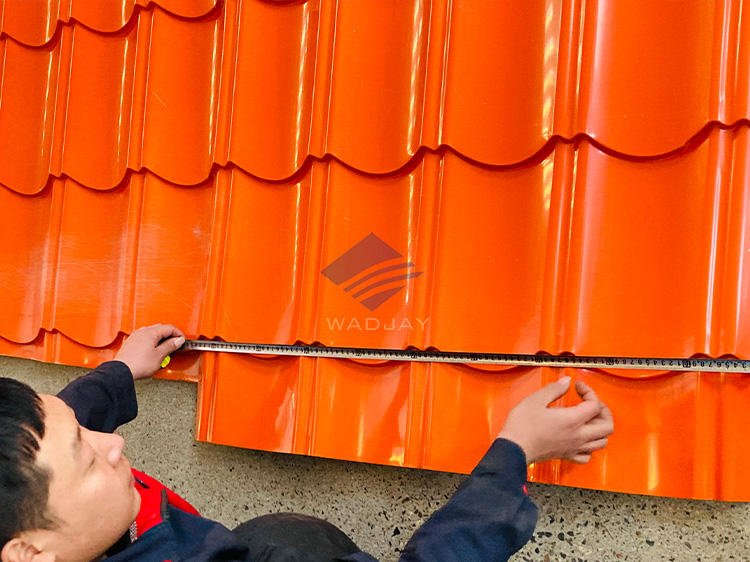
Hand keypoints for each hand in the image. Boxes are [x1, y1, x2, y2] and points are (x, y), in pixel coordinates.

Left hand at [114, 324, 184, 379]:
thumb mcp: (160, 356)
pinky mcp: (130, 343)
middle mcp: (142, 332)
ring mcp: (135, 336)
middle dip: (170, 336)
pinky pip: (144, 338)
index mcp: (151, 332)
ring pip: (152, 333)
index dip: (178, 334)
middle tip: (175, 345)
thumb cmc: (138, 364)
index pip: (169, 328)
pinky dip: (151, 342)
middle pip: (160, 329)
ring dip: (160, 339)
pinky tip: (153, 351)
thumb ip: (170, 346)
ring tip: (164, 350)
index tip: (182, 341)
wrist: (121, 372)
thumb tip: (178, 340)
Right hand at [497, 377, 613, 463]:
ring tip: (590, 419)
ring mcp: (574, 447)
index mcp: (572, 420)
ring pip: (602, 442)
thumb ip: (554, 389)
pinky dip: (590, 446)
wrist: (514, 448)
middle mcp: (578, 435)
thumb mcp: (536, 399)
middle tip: (591, 402)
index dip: (588, 391)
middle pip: (607, 426)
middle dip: (603, 411)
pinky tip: (582, 439)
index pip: (595, 404)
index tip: (577, 387)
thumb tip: (565, 382)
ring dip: (600, 428)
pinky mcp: (567, 455)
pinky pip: (588, 455)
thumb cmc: (522, 427)